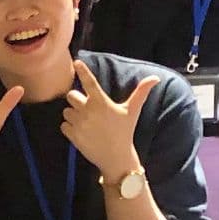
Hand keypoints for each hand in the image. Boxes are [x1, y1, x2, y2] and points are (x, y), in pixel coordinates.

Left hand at [60, 59, 154, 177]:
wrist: (115, 157)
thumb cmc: (124, 131)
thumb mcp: (132, 111)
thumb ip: (141, 92)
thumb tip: (155, 78)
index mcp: (102, 102)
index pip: (90, 82)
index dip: (83, 71)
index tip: (77, 62)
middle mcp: (89, 111)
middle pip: (71, 95)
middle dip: (77, 100)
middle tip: (88, 109)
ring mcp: (79, 123)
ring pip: (66, 111)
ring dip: (73, 115)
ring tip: (87, 123)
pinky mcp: (72, 135)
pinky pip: (63, 125)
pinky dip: (69, 127)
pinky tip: (82, 132)